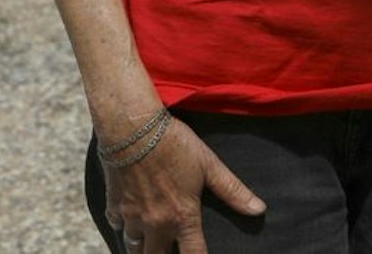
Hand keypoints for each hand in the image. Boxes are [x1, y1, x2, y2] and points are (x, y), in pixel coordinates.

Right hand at [104, 116, 262, 252]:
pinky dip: (124, 227)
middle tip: (172, 249)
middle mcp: (155, 225)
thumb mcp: (209, 165)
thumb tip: (259, 209)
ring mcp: (131, 218)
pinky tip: (130, 221)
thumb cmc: (175, 145)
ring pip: (134, 248)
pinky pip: (117, 227)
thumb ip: (232, 191)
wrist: (133, 131)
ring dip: (143, 248)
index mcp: (181, 217)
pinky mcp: (113, 207)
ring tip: (152, 244)